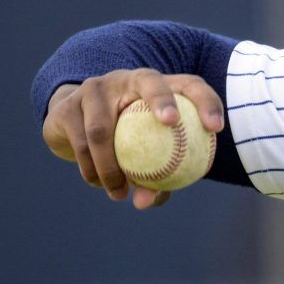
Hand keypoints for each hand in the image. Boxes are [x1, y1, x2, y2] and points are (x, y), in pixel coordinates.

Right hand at [42, 69, 224, 209]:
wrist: (70, 121)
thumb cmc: (123, 139)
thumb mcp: (143, 154)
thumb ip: (154, 177)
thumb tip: (146, 203)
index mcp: (158, 88)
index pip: (190, 86)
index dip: (207, 102)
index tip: (216, 128)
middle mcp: (128, 79)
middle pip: (150, 81)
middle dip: (162, 99)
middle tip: (171, 123)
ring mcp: (95, 89)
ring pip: (103, 127)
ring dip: (111, 166)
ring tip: (120, 193)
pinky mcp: (67, 107)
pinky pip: (81, 142)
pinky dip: (91, 169)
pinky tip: (98, 184)